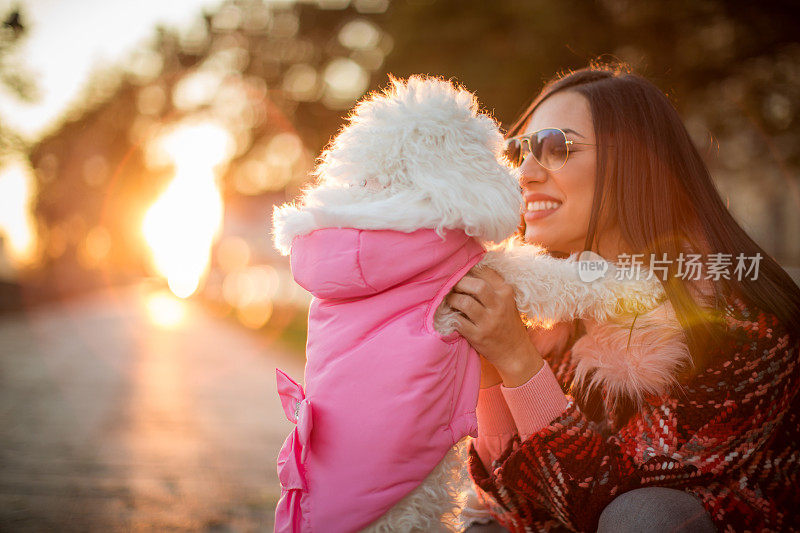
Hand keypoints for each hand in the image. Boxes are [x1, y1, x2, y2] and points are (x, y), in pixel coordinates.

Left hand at [447, 266, 543, 387]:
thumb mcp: (507, 301)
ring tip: (449, 299)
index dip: (470, 269)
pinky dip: (450, 316)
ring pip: (465, 303)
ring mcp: (489, 322)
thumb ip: (492, 287)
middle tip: (452, 285)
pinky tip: (448, 314)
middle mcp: (499, 305)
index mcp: (506, 293)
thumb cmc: (508, 323)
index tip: (462, 271)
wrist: (515, 352)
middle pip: (476, 285)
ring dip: (452, 299)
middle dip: (460, 282)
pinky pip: (458, 321)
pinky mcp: (478, 336)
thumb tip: (468, 270)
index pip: (486, 272)